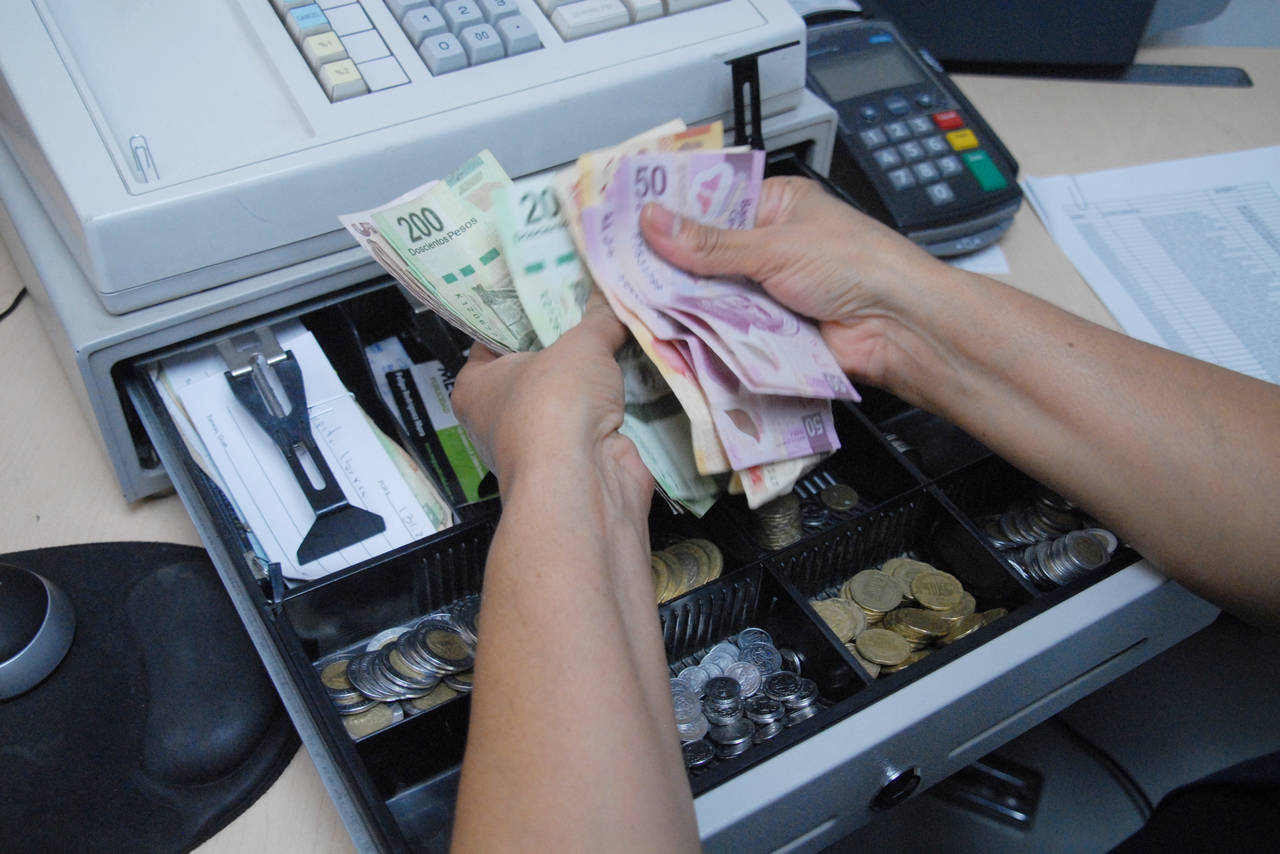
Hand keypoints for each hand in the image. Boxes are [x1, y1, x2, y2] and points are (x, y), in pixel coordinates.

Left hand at [450, 294, 653, 507]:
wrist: (582, 480)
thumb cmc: (552, 407)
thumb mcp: (579, 345)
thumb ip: (598, 318)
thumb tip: (612, 292)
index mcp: (474, 386)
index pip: (492, 338)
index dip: (521, 312)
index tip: (548, 287)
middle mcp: (499, 417)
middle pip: (535, 365)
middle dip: (564, 341)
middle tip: (590, 303)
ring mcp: (540, 442)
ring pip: (568, 395)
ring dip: (592, 374)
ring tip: (616, 331)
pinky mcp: (577, 458)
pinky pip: (595, 419)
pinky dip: (612, 402)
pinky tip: (631, 372)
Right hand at [639, 176, 959, 394]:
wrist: (898, 327)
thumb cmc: (857, 265)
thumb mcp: (774, 244)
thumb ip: (709, 243)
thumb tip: (654, 221)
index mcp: (774, 206)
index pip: (708, 206)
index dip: (669, 216)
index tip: (629, 225)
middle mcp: (768, 248)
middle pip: (704, 257)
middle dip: (673, 269)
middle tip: (625, 273)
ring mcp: (768, 293)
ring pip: (712, 298)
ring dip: (689, 305)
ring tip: (644, 305)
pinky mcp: (769, 334)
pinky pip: (728, 332)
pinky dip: (709, 336)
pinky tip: (679, 336)